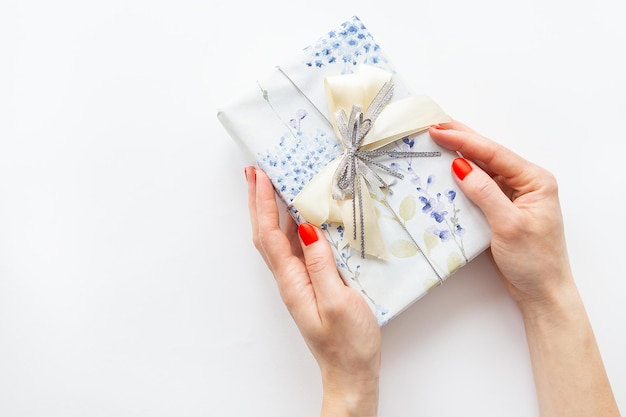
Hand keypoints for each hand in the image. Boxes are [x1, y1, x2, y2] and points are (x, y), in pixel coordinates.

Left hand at [245, 166, 380, 416]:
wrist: (351, 373)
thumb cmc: (348, 343)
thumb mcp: (339, 302)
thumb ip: (321, 265)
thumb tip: (307, 228)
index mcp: (293, 281)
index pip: (270, 234)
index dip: (263, 203)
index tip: (259, 175)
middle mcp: (289, 279)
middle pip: (266, 233)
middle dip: (258, 201)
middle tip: (254, 172)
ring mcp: (298, 281)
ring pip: (278, 239)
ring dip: (271, 210)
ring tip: (271, 184)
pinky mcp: (310, 283)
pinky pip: (294, 247)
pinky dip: (291, 225)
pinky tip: (299, 215)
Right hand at [430, 120, 619, 416]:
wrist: (542, 293)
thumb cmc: (533, 261)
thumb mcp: (508, 225)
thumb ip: (485, 193)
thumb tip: (461, 165)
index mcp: (535, 180)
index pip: (495, 154)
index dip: (465, 140)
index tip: (439, 130)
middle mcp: (525, 183)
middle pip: (489, 155)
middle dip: (462, 139)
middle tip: (434, 126)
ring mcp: (513, 195)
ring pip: (483, 168)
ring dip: (460, 156)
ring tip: (437, 141)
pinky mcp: (501, 209)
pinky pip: (480, 186)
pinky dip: (462, 177)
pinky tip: (447, 170)